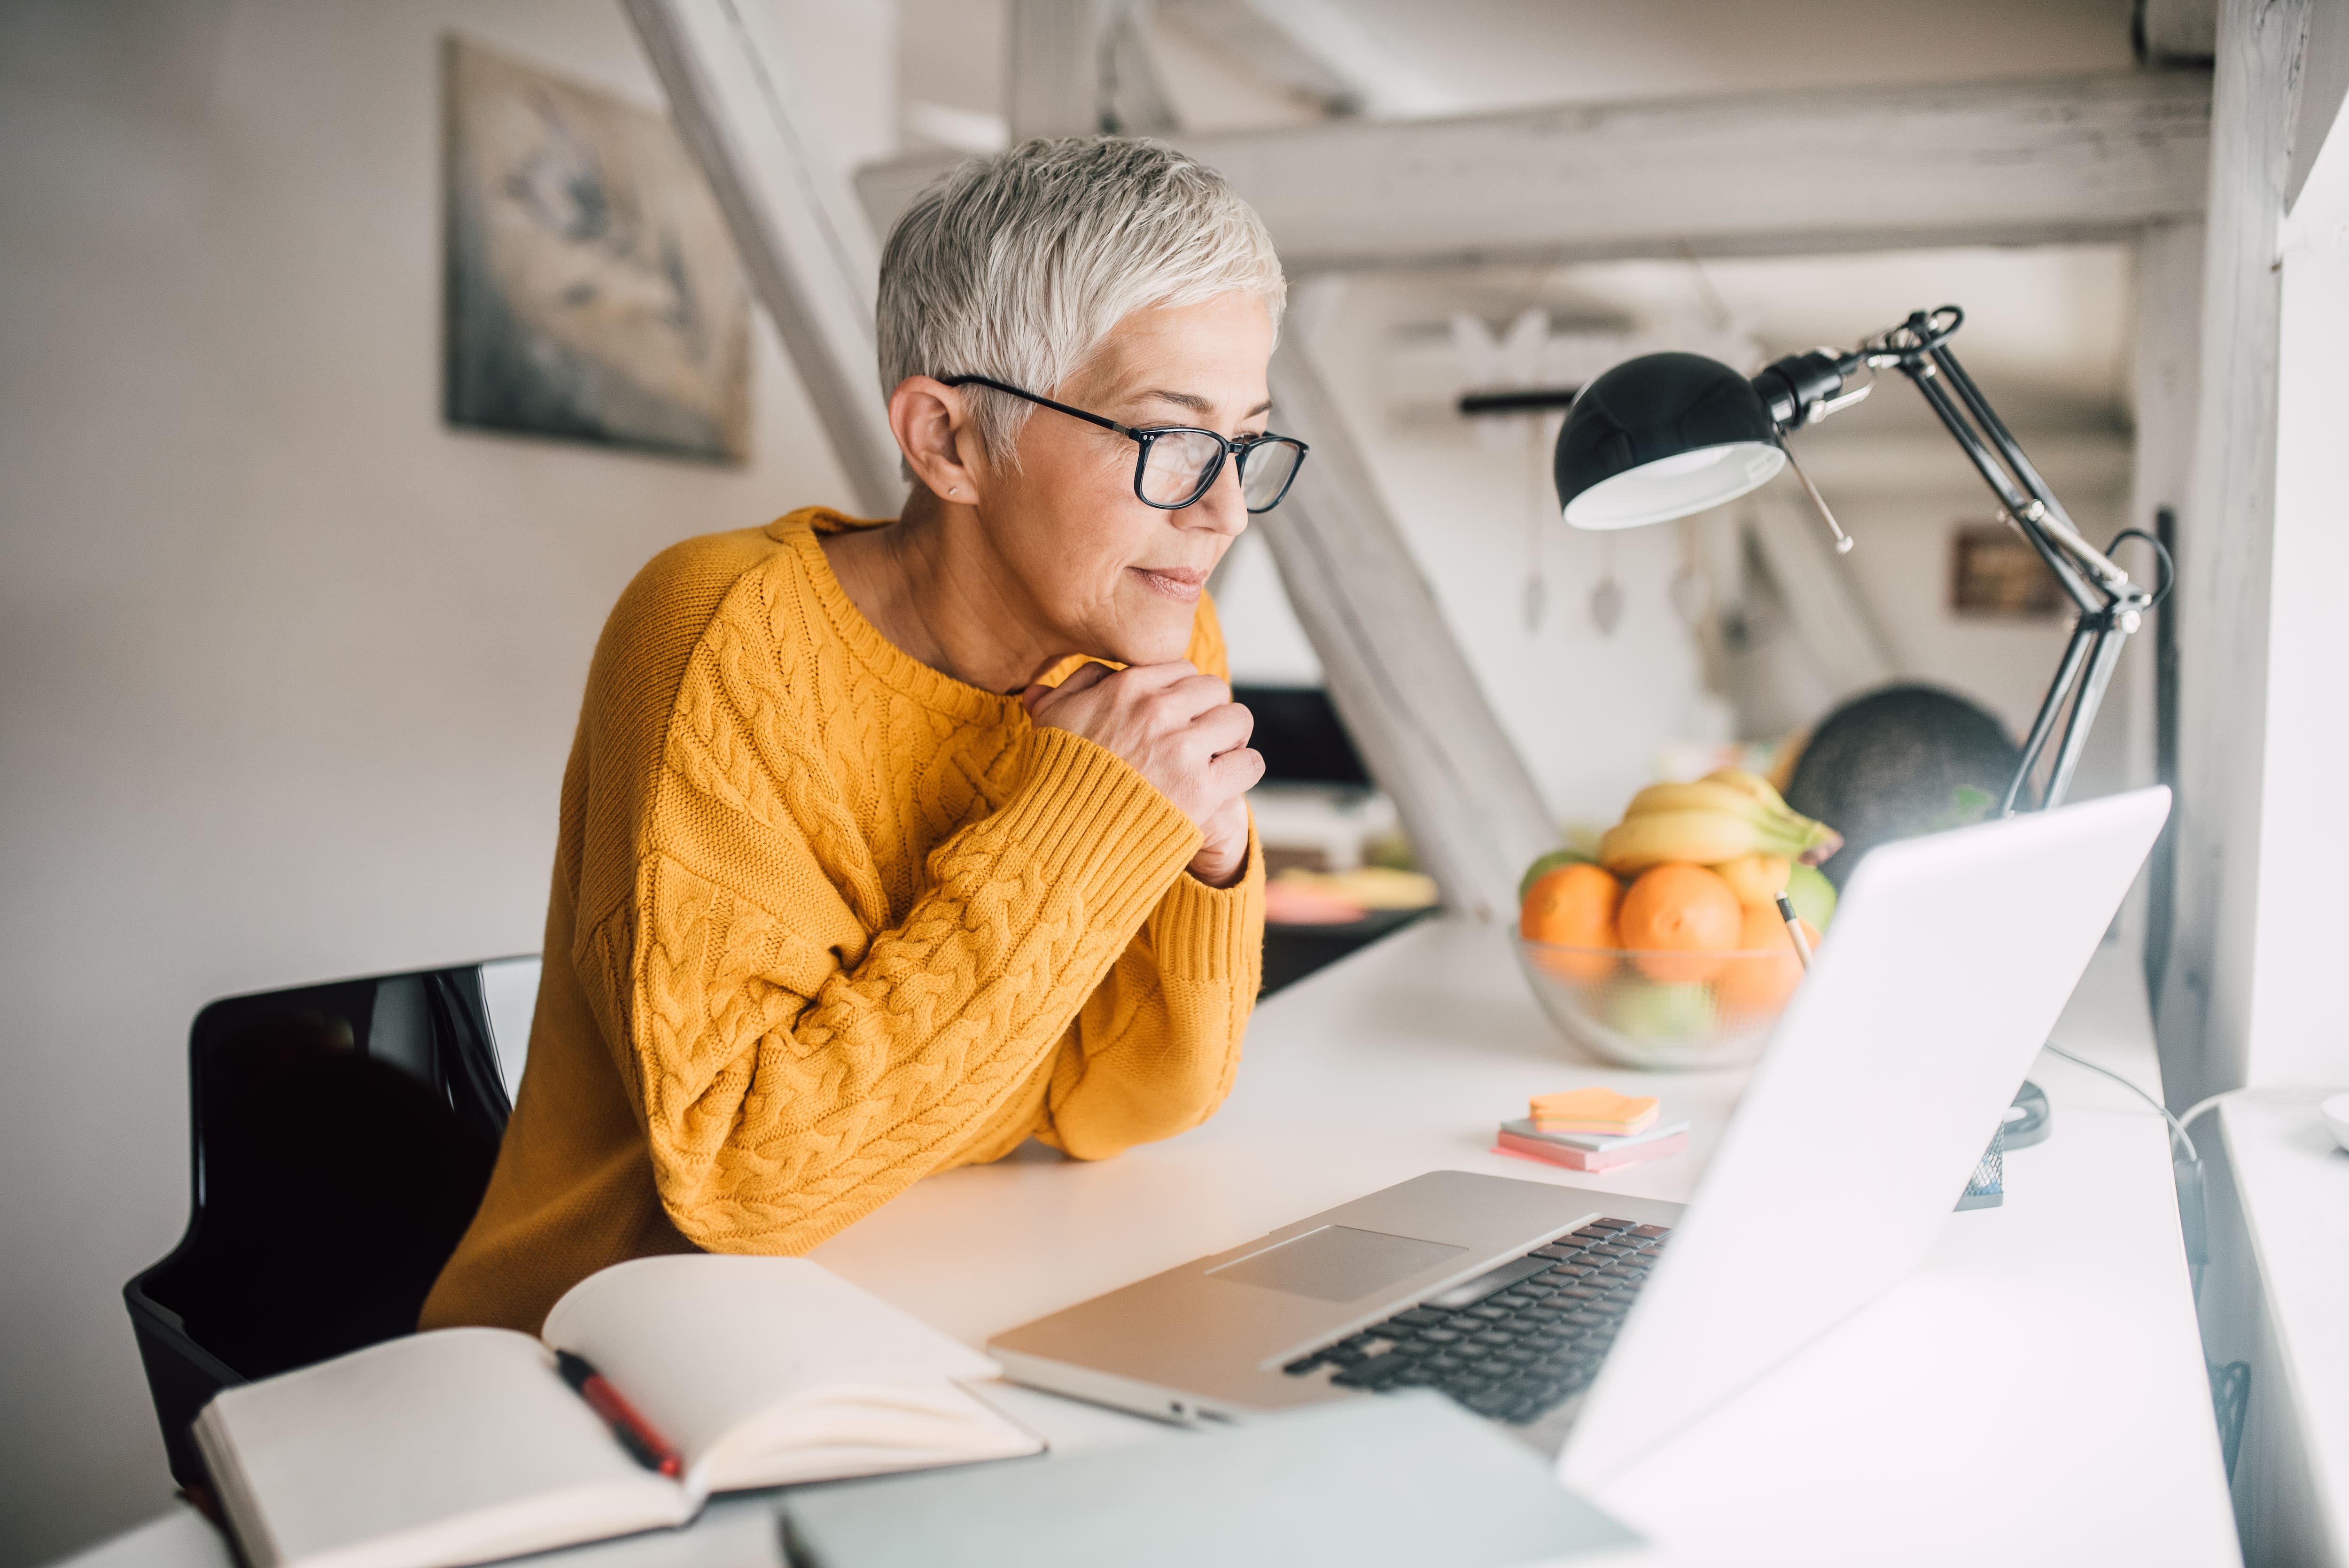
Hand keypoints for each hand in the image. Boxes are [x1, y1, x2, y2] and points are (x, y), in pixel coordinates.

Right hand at [1023, 661, 1260, 887]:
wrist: (1062, 841)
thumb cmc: (1054, 780)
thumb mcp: (1050, 721)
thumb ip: (1066, 688)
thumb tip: (1084, 674)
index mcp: (1127, 687)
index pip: (1182, 669)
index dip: (1182, 692)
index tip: (1175, 715)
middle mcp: (1158, 711)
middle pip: (1215, 690)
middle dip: (1209, 711)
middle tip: (1199, 736)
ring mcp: (1182, 750)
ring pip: (1238, 720)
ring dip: (1230, 738)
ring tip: (1214, 758)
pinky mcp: (1201, 789)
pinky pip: (1249, 762)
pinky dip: (1241, 770)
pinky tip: (1224, 781)